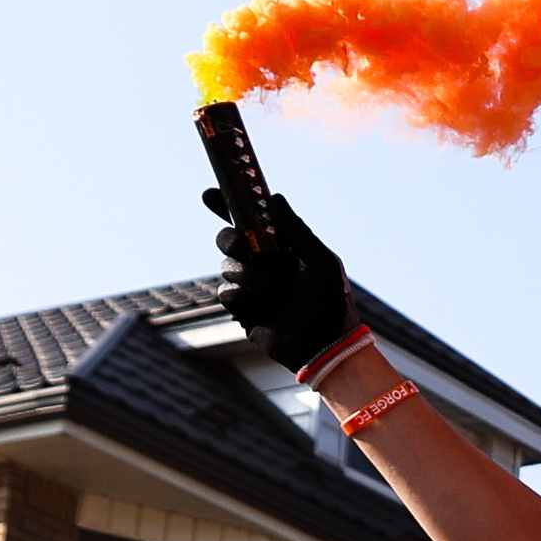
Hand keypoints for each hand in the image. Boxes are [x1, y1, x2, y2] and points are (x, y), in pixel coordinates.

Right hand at [206, 174, 358, 376]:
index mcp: (281, 247)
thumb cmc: (332, 302)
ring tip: (272, 289)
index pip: (249, 221)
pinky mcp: (242, 309)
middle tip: (246, 248)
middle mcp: (263, 263)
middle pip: (228, 239)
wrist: (324, 347)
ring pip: (226, 266)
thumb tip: (275, 197)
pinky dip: (238, 295)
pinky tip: (258, 304)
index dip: (227, 206)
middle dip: (231, 240)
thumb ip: (297, 229)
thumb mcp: (321, 261)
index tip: (209, 194)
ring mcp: (251, 285)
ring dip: (247, 274)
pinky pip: (225, 293)